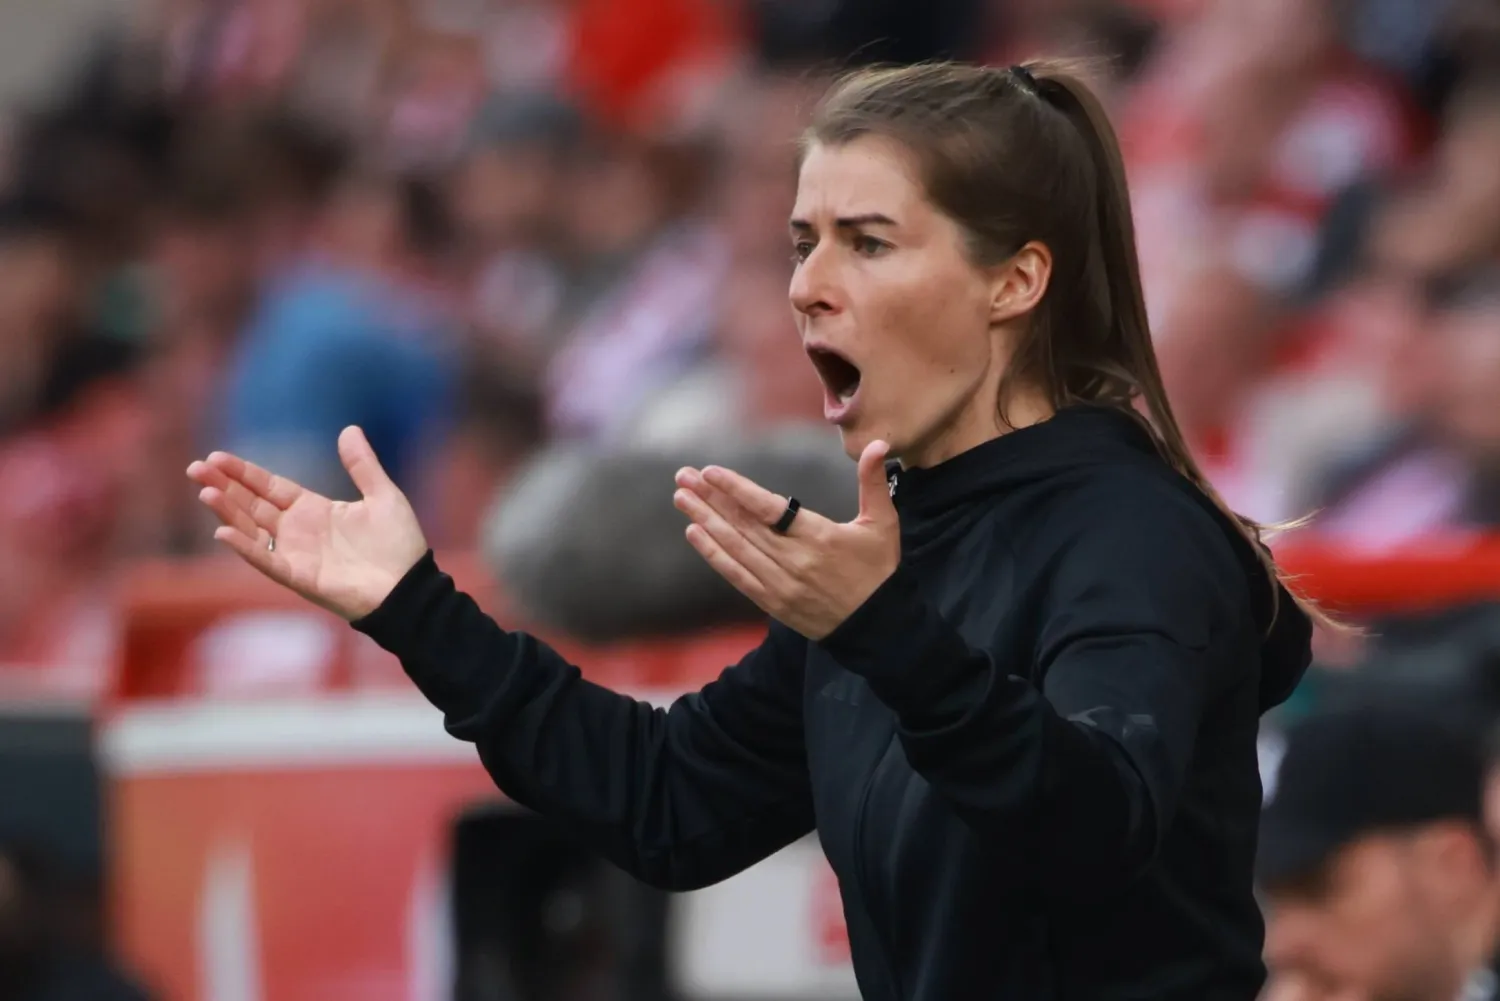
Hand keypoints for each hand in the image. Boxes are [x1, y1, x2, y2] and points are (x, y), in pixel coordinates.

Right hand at [186, 426, 427, 620]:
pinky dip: (246, 547)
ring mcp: (296, 554)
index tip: (216, 457)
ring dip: (228, 511)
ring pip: (253, 529)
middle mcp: (299, 531)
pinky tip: (224, 531)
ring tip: (205, 491)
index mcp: (315, 510)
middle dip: (224, 487)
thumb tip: (349, 429)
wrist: (410, 586)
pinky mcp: (300, 577)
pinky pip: (267, 560)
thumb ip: (362, 465)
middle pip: (252, 505)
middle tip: (195, 468)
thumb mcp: (382, 496)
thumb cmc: (399, 545)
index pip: (270, 488)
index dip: (244, 473)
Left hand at [673, 440, 900, 639]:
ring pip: (735, 547)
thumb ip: (873, 483)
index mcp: (819, 536)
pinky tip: (694, 533)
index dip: (737, 489)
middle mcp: (794, 560)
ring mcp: (780, 583)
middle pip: (743, 525)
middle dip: (710, 498)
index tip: (711, 472)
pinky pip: (736, 575)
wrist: (878, 627)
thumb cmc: (879, 571)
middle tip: (683, 476)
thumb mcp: (883, 524)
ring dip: (705, 520)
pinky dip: (713, 554)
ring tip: (681, 498)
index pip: (769, 508)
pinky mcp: (773, 602)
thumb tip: (877, 445)